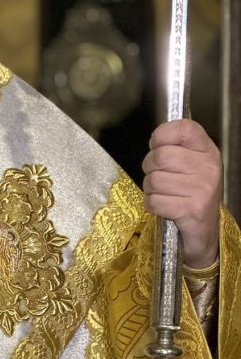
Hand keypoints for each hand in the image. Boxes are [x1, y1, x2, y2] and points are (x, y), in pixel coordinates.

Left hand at [142, 120, 221, 267]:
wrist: (205, 231)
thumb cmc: (192, 194)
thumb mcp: (190, 164)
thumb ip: (174, 147)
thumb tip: (154, 139)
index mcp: (207, 151)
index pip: (183, 127)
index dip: (161, 135)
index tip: (158, 147)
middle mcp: (208, 167)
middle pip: (160, 156)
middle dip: (149, 168)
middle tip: (158, 177)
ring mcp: (202, 189)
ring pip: (154, 180)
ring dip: (150, 190)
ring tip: (164, 194)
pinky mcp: (192, 209)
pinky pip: (154, 201)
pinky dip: (152, 205)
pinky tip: (164, 207)